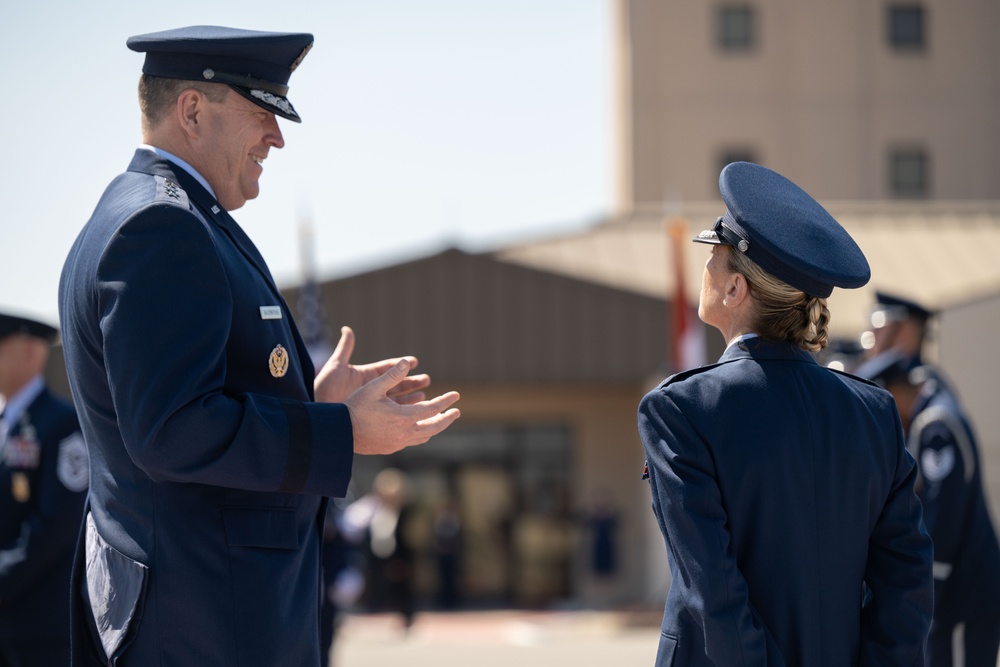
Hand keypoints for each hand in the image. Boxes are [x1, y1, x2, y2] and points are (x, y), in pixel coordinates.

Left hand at [314, 326, 430, 404]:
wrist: (319, 409)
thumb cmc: (324, 386)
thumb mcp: (336, 366)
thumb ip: (345, 348)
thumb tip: (347, 329)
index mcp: (365, 374)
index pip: (387, 368)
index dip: (401, 364)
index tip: (415, 361)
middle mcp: (371, 388)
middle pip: (396, 383)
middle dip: (412, 382)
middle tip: (427, 379)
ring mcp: (372, 402)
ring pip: (396, 399)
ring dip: (411, 397)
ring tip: (425, 395)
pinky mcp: (371, 414)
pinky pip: (391, 413)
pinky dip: (403, 412)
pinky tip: (413, 411)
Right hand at [345, 358, 460, 454]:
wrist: (340, 433)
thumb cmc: (355, 407)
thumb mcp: (373, 387)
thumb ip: (392, 375)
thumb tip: (406, 362)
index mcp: (404, 417)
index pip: (433, 409)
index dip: (446, 401)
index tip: (456, 395)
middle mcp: (405, 433)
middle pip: (434, 426)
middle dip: (447, 418)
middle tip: (456, 411)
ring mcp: (398, 442)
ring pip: (424, 436)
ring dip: (435, 427)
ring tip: (440, 419)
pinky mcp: (391, 448)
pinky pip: (413, 441)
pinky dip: (421, 433)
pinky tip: (419, 427)